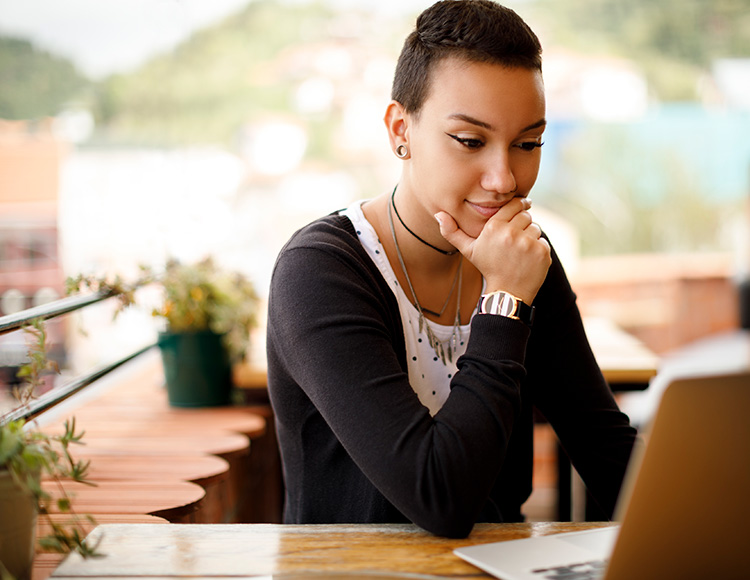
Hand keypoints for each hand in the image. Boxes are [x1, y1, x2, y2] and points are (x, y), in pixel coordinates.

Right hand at [434, 198, 550, 303]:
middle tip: (516, 239)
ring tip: (520, 251)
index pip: (514, 205)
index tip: (521, 208)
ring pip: (535, 228)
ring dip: (530, 237)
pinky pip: (542, 241)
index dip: (519, 206)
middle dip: (523, 224)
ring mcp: (528, 242)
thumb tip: (439, 214)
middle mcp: (511, 233)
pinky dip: (538, 249)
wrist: (507, 292)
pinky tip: (528, 260)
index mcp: (494, 227)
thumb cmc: (488, 268)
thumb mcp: (468, 250)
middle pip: (526, 215)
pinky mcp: (541, 251)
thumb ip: (452, 232)